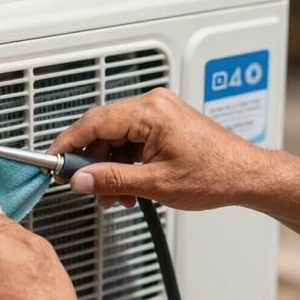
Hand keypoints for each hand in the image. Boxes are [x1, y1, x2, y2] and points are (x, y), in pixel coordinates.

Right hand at [48, 88, 265, 209]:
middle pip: (102, 129)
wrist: (246, 176)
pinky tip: (127, 185)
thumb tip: (80, 179)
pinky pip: (130, 139)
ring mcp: (158, 112)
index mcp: (151, 112)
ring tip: (113, 194)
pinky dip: (124, 162)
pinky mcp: (162, 123)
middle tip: (85, 185)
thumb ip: (112, 179)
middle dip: (92, 161)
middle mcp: (153, 105)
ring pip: (115, 137)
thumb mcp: (156, 184)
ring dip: (109, 166)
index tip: (53, 159)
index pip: (95, 122)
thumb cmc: (216, 174)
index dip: (69, 142)